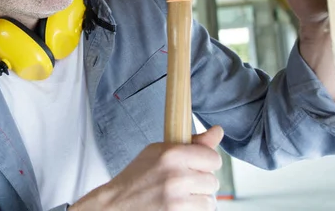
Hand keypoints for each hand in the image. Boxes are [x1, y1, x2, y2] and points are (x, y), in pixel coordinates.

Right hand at [70, 126, 223, 210]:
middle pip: (213, 181)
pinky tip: (177, 205)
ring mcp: (176, 198)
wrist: (116, 203)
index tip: (196, 166)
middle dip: (201, 183)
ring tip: (179, 195)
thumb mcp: (158, 151)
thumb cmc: (137, 176)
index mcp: (171, 154)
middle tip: (182, 183)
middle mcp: (176, 175)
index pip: (213, 158)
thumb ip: (192, 143)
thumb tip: (218, 130)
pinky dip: (192, 210)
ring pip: (210, 200)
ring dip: (198, 199)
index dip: (207, 163)